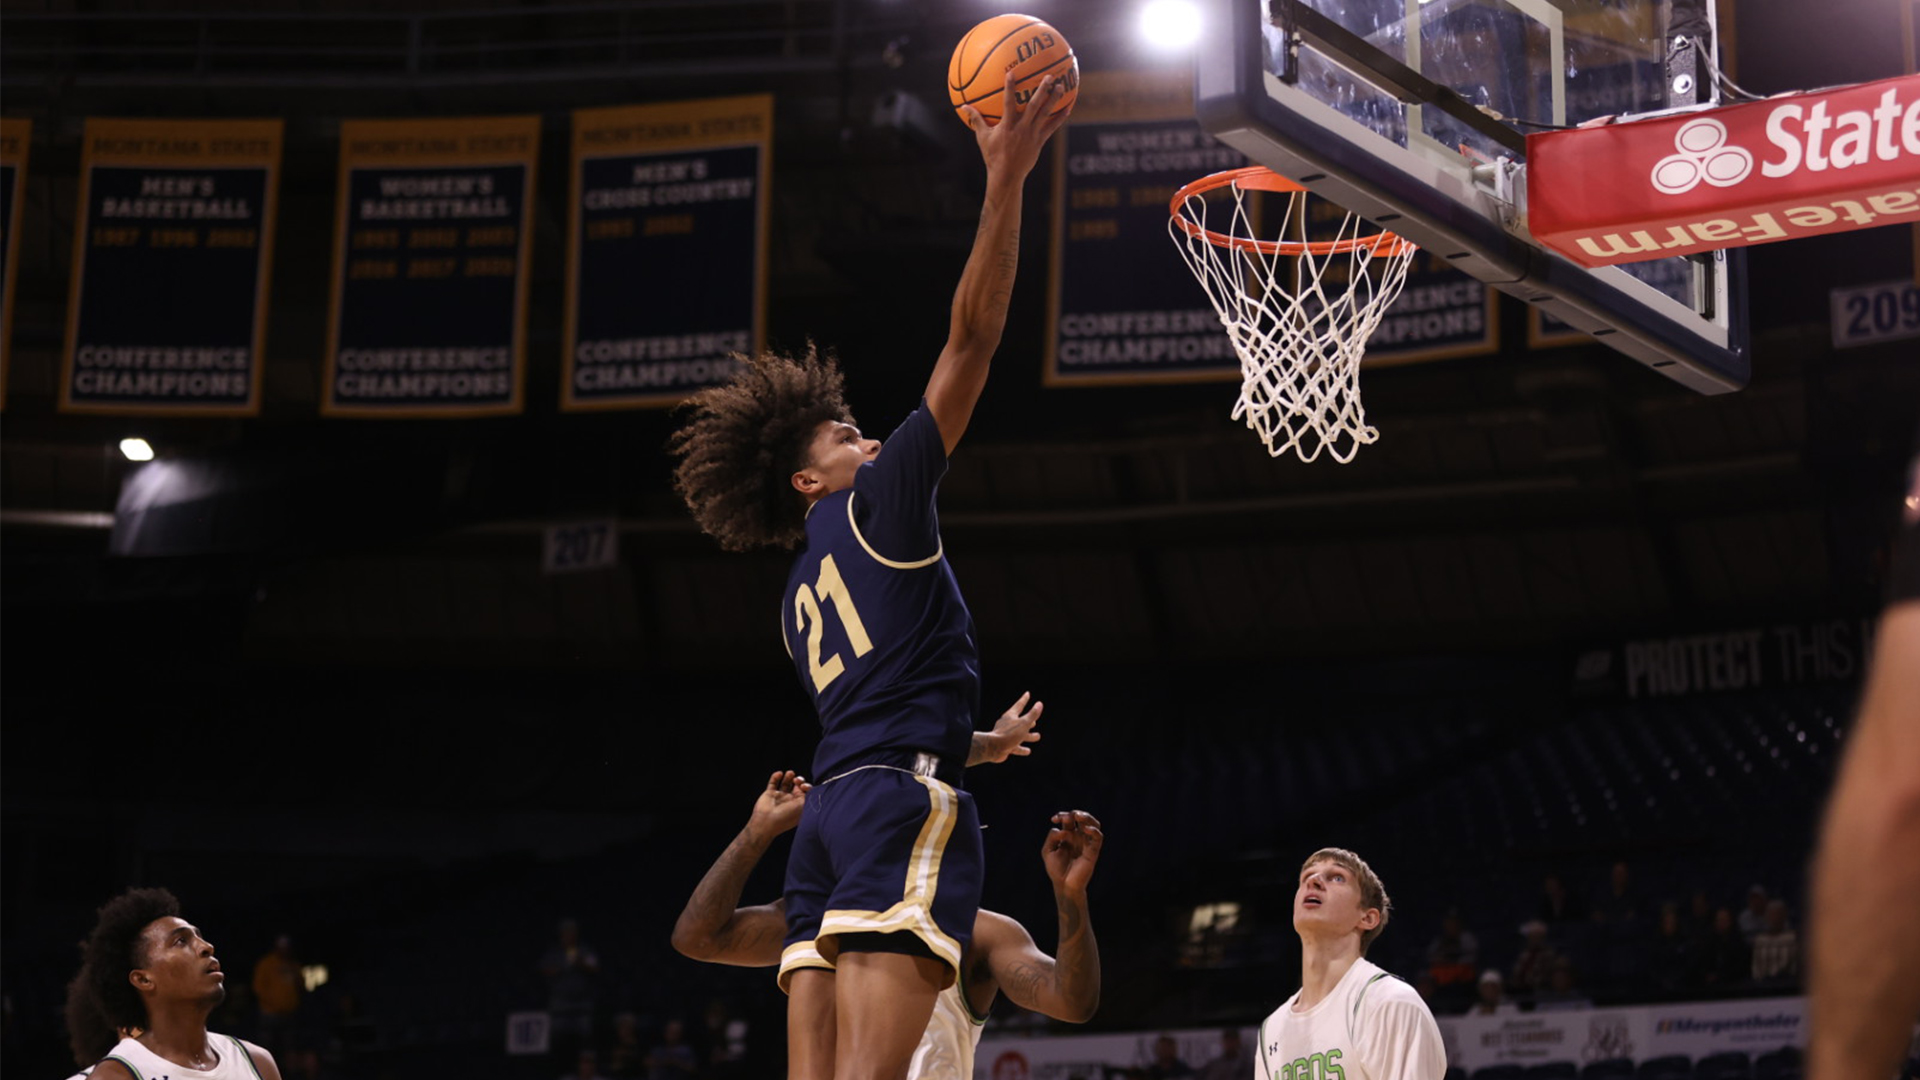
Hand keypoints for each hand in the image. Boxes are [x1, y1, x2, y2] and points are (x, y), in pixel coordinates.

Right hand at [746, 769, 810, 840]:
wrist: (767, 822)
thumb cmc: (786, 817)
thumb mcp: (802, 806)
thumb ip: (807, 795)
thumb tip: (806, 787)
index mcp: (799, 806)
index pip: (805, 793)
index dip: (806, 787)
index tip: (803, 786)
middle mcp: (790, 801)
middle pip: (796, 786)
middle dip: (799, 780)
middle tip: (796, 780)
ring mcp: (779, 797)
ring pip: (785, 783)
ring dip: (788, 776)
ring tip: (790, 773)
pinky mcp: (769, 794)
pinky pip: (773, 782)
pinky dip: (776, 776)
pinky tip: (779, 774)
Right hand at [958, 69, 1073, 179]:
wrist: (1007, 175)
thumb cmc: (992, 156)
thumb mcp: (982, 137)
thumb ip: (976, 119)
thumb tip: (964, 106)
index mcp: (1007, 126)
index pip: (1008, 103)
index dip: (1010, 88)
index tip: (1012, 73)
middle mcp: (1022, 128)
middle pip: (1034, 106)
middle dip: (1042, 90)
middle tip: (1050, 76)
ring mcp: (1032, 135)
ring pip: (1045, 114)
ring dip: (1054, 99)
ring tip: (1061, 86)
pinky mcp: (1039, 141)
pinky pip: (1051, 128)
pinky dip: (1060, 118)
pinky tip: (1068, 108)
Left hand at [974, 692, 1042, 764]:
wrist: (993, 748)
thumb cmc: (1008, 734)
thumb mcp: (1024, 723)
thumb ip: (1032, 714)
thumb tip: (1039, 704)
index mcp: (1011, 716)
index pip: (1019, 705)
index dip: (1024, 699)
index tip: (1027, 694)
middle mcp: (1007, 724)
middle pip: (1020, 722)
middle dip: (1029, 722)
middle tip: (1035, 723)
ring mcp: (1006, 735)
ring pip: (1020, 735)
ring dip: (1028, 736)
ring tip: (1037, 737)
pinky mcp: (1005, 746)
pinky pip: (1016, 747)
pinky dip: (1022, 748)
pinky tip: (1028, 751)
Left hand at [1042, 810, 1103, 893]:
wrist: (1064, 885)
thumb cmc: (1056, 869)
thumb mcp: (1047, 851)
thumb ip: (1052, 838)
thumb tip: (1062, 830)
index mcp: (1067, 835)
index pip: (1068, 819)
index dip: (1062, 815)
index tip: (1054, 819)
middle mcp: (1078, 837)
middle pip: (1082, 818)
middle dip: (1075, 813)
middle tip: (1068, 816)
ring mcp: (1086, 843)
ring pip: (1093, 824)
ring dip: (1087, 817)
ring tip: (1079, 816)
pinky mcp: (1093, 851)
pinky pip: (1098, 837)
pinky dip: (1094, 831)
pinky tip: (1086, 829)